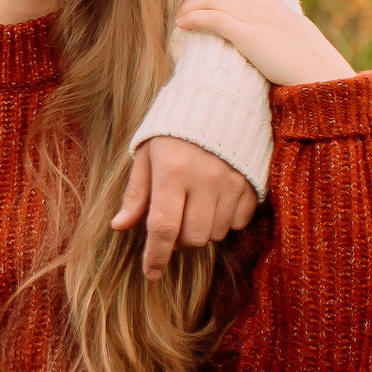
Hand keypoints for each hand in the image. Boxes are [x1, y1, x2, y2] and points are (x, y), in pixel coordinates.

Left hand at [112, 133, 259, 278]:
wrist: (221, 97)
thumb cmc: (173, 128)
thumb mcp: (146, 153)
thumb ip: (136, 192)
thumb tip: (119, 226)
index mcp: (172, 171)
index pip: (163, 227)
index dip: (155, 256)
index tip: (151, 274)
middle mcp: (204, 179)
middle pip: (192, 238)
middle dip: (179, 241)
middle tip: (173, 222)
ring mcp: (231, 182)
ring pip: (216, 233)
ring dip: (201, 231)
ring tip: (194, 207)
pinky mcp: (252, 182)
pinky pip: (239, 222)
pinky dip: (225, 221)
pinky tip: (216, 202)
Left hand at [173, 0, 354, 91]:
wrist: (323, 78)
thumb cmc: (307, 59)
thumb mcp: (293, 24)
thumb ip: (276, 6)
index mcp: (272, 3)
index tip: (193, 3)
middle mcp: (264, 6)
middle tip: (180, 11)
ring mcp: (259, 20)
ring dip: (190, 6)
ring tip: (177, 19)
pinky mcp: (252, 37)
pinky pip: (218, 19)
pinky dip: (196, 18)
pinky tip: (182, 25)